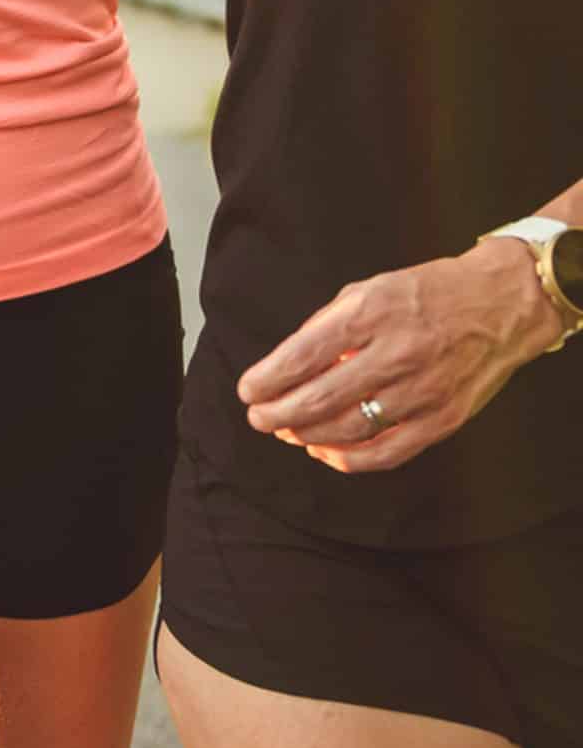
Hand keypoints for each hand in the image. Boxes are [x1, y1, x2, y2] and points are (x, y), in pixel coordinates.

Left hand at [236, 239, 562, 473]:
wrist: (499, 305)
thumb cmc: (425, 294)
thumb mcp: (367, 289)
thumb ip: (327, 325)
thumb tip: (289, 363)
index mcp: (369, 314)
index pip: (303, 355)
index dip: (268, 378)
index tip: (247, 390)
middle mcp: (395, 354)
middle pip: (321, 397)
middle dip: (279, 412)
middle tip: (257, 417)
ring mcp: (422, 391)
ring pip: (350, 428)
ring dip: (308, 435)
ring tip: (285, 431)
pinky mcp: (443, 419)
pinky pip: (389, 451)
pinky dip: (350, 458)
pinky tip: (325, 452)